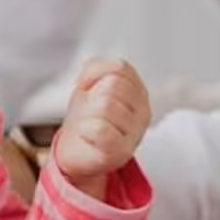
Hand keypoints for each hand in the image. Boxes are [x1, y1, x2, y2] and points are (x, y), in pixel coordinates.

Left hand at [52, 58, 149, 201]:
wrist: (77, 152)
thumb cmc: (87, 117)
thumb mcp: (92, 83)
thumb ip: (97, 68)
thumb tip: (90, 78)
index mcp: (139, 93)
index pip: (120, 68)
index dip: (95, 75)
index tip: (89, 90)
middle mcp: (143, 112)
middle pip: (113, 85)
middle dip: (92, 96)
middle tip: (89, 112)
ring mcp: (134, 134)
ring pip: (105, 104)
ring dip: (87, 113)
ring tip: (89, 125)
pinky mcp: (120, 152)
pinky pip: (100, 129)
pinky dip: (86, 129)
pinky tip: (87, 136)